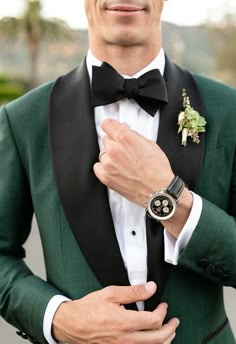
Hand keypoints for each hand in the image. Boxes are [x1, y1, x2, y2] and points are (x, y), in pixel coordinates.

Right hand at [52, 282, 179, 343]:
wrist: (71, 324)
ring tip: (170, 333)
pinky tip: (155, 342)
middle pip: (158, 339)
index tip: (163, 306)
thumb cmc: (88, 309)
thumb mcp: (110, 294)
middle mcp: (125, 339)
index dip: (163, 312)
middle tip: (175, 321)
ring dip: (165, 341)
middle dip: (170, 329)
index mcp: (124, 322)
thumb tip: (151, 287)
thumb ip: (133, 292)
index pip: (154, 321)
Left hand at [93, 119, 174, 206]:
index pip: (107, 124)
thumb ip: (133, 135)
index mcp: (125, 138)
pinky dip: (105, 168)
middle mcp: (114, 149)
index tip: (112, 128)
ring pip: (103, 153)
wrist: (158, 190)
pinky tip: (116, 170)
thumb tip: (125, 130)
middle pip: (106, 139)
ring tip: (124, 164)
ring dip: (111, 156)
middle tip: (126, 152)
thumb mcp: (150, 144)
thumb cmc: (157, 169)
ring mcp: (108, 164)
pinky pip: (98, 167)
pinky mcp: (105, 177)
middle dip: (115, 143)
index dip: (111, 126)